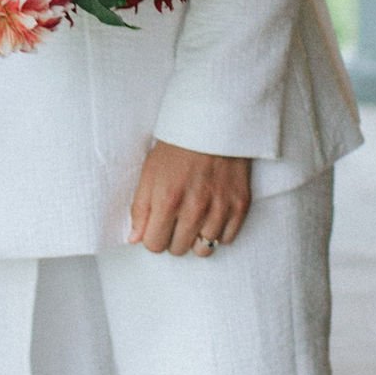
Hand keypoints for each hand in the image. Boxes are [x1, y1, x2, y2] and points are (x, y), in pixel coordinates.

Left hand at [128, 141, 251, 255]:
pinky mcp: (240, 205)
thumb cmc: (176, 148)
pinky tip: (212, 216)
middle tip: (176, 219)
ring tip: (194, 220)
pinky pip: (227, 239)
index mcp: (168, 201)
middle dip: (173, 238)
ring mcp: (220, 208)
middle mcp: (195, 208)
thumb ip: (140, 209)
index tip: (157, 226)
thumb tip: (135, 240)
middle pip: (178, 250)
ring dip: (196, 238)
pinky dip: (219, 232)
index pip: (154, 245)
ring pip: (204, 249)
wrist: (212, 124)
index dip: (153, 237)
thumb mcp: (149, 173)